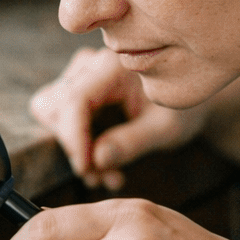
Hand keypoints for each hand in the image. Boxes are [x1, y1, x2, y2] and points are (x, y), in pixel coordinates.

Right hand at [29, 48, 207, 189]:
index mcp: (113, 66)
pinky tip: (105, 163)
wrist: (188, 97)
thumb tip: (98, 159)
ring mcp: (80, 75)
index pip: (75, 101)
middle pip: (54, 107)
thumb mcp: (166, 129)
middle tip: (102, 174)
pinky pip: (59, 120)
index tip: (87, 169)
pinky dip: (77, 146)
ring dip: (74, 149)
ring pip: (50, 114)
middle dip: (74, 146)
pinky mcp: (78, 90)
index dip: (74, 140)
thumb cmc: (182, 108)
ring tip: (106, 172)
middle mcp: (90, 64)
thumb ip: (133, 142)